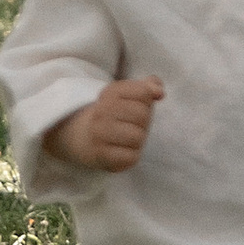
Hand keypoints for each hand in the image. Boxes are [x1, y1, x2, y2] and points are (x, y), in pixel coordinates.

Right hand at [44, 75, 164, 172]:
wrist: (83, 137)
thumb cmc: (116, 114)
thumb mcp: (129, 94)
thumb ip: (148, 87)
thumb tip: (159, 93)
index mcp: (110, 93)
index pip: (144, 92)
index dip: (147, 101)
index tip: (135, 104)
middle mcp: (101, 112)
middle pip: (142, 115)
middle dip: (143, 122)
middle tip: (130, 124)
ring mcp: (99, 134)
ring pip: (138, 137)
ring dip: (138, 139)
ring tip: (126, 138)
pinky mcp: (101, 155)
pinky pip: (131, 157)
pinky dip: (131, 155)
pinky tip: (122, 150)